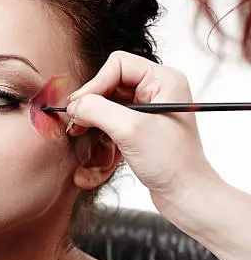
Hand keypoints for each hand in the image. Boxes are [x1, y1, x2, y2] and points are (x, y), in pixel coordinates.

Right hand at [66, 51, 215, 213]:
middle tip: (75, 120)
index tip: (79, 106)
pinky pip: (114, 117)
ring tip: (79, 130)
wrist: (185, 194)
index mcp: (164, 80)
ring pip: (110, 100)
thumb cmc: (171, 163)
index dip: (95, 84)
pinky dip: (100, 126)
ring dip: (93, 114)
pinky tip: (93, 138)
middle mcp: (158, 90)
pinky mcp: (142, 127)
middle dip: (92, 100)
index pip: (118, 65)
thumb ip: (98, 110)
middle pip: (111, 81)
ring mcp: (150, 108)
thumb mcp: (130, 131)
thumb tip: (73, 104)